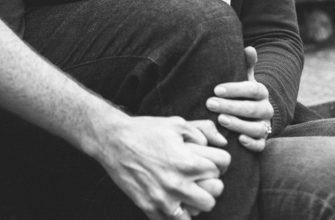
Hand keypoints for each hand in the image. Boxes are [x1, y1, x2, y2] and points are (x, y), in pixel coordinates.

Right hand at [96, 114, 231, 219]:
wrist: (113, 141)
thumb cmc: (145, 130)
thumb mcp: (176, 123)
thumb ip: (203, 131)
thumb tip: (221, 141)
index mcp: (188, 162)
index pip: (221, 167)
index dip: (218, 160)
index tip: (210, 159)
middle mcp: (179, 184)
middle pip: (214, 194)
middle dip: (210, 183)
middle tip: (200, 177)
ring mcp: (164, 199)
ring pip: (198, 211)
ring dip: (196, 200)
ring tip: (188, 190)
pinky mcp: (150, 208)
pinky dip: (176, 211)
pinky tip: (172, 198)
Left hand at [206, 46, 273, 152]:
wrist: (254, 113)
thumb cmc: (243, 93)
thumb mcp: (245, 77)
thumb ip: (246, 64)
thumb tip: (249, 48)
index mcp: (261, 92)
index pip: (251, 89)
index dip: (235, 89)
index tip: (216, 89)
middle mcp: (266, 109)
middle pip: (251, 108)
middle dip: (230, 106)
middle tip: (210, 104)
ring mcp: (265, 126)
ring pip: (255, 127)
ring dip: (238, 124)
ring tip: (221, 120)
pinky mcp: (262, 140)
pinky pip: (261, 145)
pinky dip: (252, 143)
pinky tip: (239, 140)